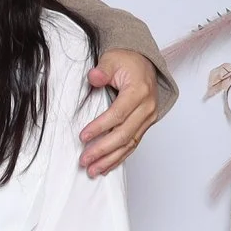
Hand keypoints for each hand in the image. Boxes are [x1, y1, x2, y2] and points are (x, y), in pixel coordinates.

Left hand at [79, 50, 160, 175]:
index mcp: (139, 91)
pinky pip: (132, 144)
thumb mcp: (112, 60)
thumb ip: (103, 70)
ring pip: (129, 144)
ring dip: (110, 159)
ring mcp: (148, 118)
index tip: (83, 136)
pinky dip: (119, 157)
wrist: (144, 64)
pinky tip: (106, 167)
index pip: (118, 114)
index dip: (100, 127)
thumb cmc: (127, 62)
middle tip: (85, 160)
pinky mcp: (145, 125)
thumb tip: (94, 77)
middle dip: (103, 149)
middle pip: (124, 134)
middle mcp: (147, 107)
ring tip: (93, 170)